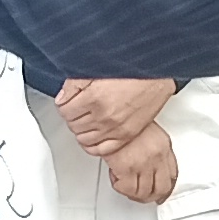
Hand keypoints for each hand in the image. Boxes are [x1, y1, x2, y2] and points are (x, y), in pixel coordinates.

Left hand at [55, 76, 176, 155]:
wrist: (156, 75)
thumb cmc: (131, 70)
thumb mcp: (97, 69)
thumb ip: (74, 84)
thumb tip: (62, 98)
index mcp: (94, 98)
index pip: (64, 110)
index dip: (64, 104)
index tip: (68, 102)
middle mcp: (104, 116)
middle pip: (73, 125)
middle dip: (72, 116)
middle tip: (76, 109)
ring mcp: (115, 129)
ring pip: (84, 139)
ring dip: (81, 130)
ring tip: (84, 120)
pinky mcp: (126, 136)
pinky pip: (101, 149)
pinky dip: (93, 145)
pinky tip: (93, 136)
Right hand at [102, 124, 178, 204]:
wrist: (110, 115)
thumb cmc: (123, 118)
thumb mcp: (145, 130)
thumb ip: (151, 148)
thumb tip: (149, 166)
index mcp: (163, 145)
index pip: (173, 174)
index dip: (167, 187)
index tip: (161, 192)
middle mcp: (157, 156)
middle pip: (162, 188)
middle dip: (151, 196)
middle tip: (141, 195)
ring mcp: (143, 163)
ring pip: (144, 193)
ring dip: (133, 193)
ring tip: (124, 184)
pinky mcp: (127, 168)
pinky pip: (127, 189)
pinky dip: (120, 187)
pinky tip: (116, 177)